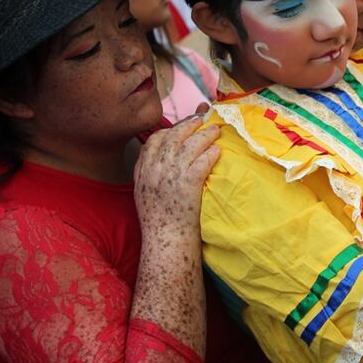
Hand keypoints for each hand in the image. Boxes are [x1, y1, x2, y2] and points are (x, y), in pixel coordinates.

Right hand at [133, 115, 220, 234]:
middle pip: (174, 136)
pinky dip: (211, 153)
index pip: (154, 140)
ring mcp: (171, 176)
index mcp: (143, 172)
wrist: (165, 243)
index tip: (183, 125)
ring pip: (190, 144)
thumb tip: (162, 159)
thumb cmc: (158, 223)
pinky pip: (202, 160)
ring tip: (216, 130)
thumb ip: (149, 174)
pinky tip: (218, 151)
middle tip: (203, 119)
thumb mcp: (144, 194)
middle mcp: (155, 170)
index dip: (171, 129)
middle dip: (190, 124)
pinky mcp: (188, 184)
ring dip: (205, 135)